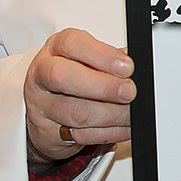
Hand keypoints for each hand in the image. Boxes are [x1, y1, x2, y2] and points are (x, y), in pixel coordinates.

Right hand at [24, 28, 135, 163]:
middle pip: (64, 77)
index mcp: (55, 48)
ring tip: (131, 113)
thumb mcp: (87, 58)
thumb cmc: (71, 74)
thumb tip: (138, 68)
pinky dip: (109, 132)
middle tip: (129, 92)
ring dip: (112, 115)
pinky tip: (123, 127)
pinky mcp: (48, 132)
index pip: (72, 44)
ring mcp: (42, 105)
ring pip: (76, 112)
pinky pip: (82, 136)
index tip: (127, 66)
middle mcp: (43, 74)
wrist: (45, 106)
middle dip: (103, 86)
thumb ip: (110, 59)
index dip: (102, 55)